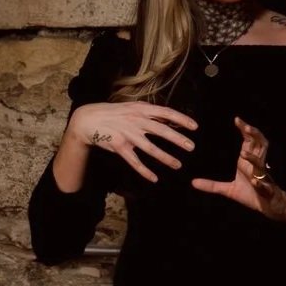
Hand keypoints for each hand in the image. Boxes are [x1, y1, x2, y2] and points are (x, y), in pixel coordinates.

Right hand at [67, 101, 196, 183]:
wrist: (89, 119)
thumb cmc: (114, 114)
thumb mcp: (133, 108)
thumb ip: (150, 113)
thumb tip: (171, 120)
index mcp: (141, 109)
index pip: (166, 113)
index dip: (181, 119)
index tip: (195, 126)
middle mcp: (136, 121)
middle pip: (161, 130)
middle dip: (178, 139)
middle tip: (192, 147)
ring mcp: (128, 135)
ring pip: (151, 148)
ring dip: (165, 158)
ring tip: (178, 165)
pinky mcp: (120, 147)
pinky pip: (135, 161)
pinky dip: (144, 171)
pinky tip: (154, 178)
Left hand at [190, 117, 285, 217]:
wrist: (268, 206)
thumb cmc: (251, 193)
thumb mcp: (228, 189)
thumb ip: (211, 185)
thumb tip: (193, 182)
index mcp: (248, 162)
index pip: (249, 141)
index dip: (245, 130)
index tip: (236, 119)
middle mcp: (257, 165)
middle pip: (260, 145)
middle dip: (254, 135)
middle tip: (245, 127)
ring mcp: (263, 177)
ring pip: (262, 163)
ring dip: (254, 157)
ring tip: (244, 153)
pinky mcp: (267, 190)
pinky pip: (265, 185)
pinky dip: (260, 183)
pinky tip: (254, 181)